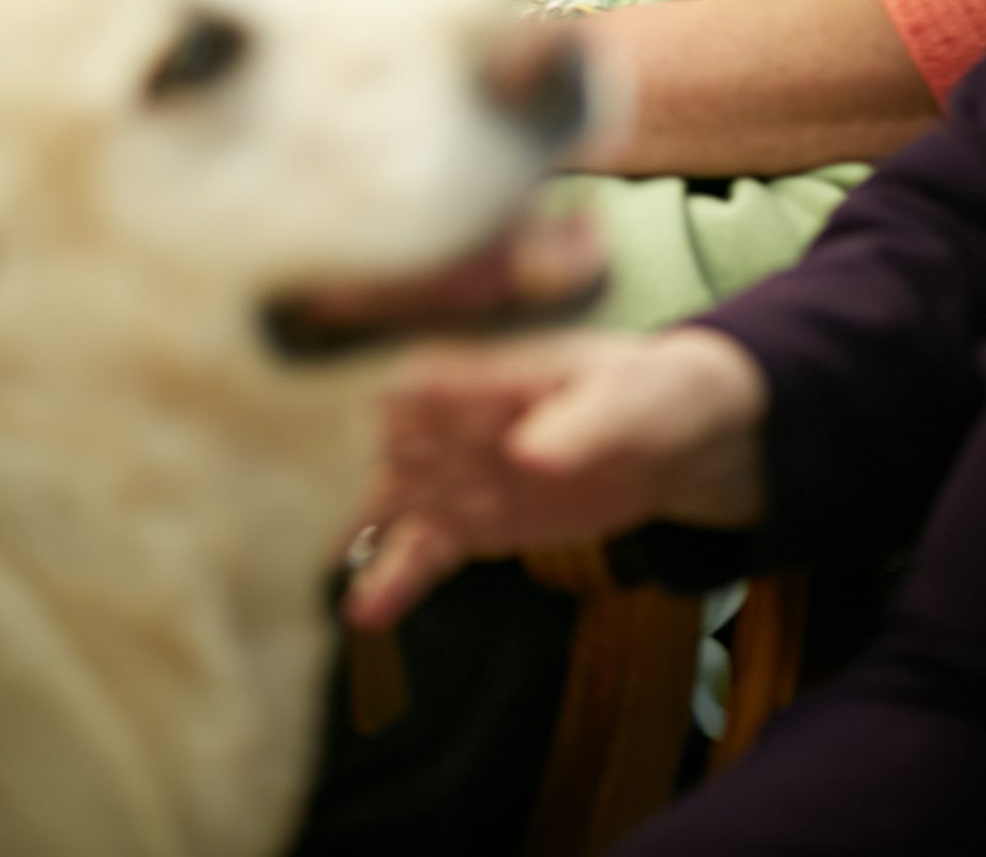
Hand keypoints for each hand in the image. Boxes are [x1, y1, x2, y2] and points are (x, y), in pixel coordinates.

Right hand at [346, 325, 769, 629]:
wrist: (677, 442)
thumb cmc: (649, 396)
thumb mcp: (631, 404)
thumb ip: (583, 426)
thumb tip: (530, 453)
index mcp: (488, 372)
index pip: (418, 384)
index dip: (385, 408)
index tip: (347, 434)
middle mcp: (458, 420)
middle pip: (389, 444)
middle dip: (349, 473)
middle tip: (308, 511)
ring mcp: (462, 473)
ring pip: (394, 500)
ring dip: (358, 530)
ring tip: (311, 566)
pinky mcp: (475, 522)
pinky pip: (426, 551)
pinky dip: (397, 580)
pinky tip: (363, 613)